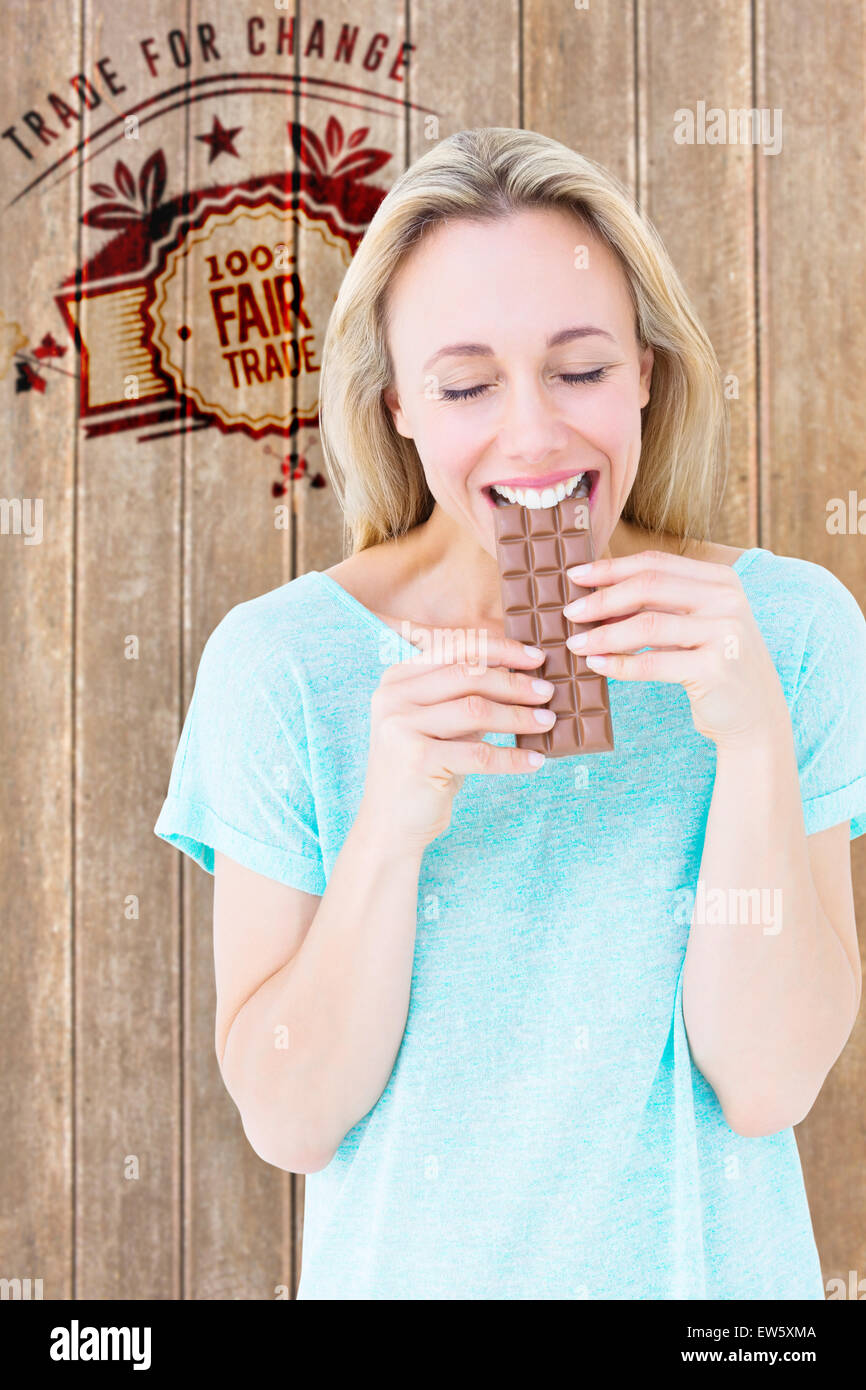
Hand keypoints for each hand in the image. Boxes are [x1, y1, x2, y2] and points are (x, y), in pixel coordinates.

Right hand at [361, 633, 554, 850]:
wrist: (390, 825)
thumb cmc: (423, 771)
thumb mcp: (441, 726)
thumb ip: (466, 697)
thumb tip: (522, 675)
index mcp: (397, 680)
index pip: (455, 649)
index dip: (500, 649)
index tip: (536, 657)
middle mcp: (393, 698)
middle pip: (468, 676)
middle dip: (514, 682)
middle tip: (547, 692)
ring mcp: (401, 727)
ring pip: (476, 710)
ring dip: (518, 716)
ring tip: (547, 721)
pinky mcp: (417, 760)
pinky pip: (479, 753)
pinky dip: (512, 757)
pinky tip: (535, 761)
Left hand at [562, 549, 788, 750]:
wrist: (755, 715)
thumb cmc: (713, 665)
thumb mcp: (695, 624)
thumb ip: (660, 604)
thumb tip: (596, 594)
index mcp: (720, 579)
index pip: (655, 563)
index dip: (611, 567)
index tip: (575, 576)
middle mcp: (726, 599)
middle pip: (649, 587)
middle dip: (601, 599)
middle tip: (569, 613)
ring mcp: (725, 632)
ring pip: (647, 625)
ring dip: (604, 635)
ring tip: (576, 644)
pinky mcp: (716, 668)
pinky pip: (654, 663)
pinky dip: (620, 664)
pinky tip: (597, 666)